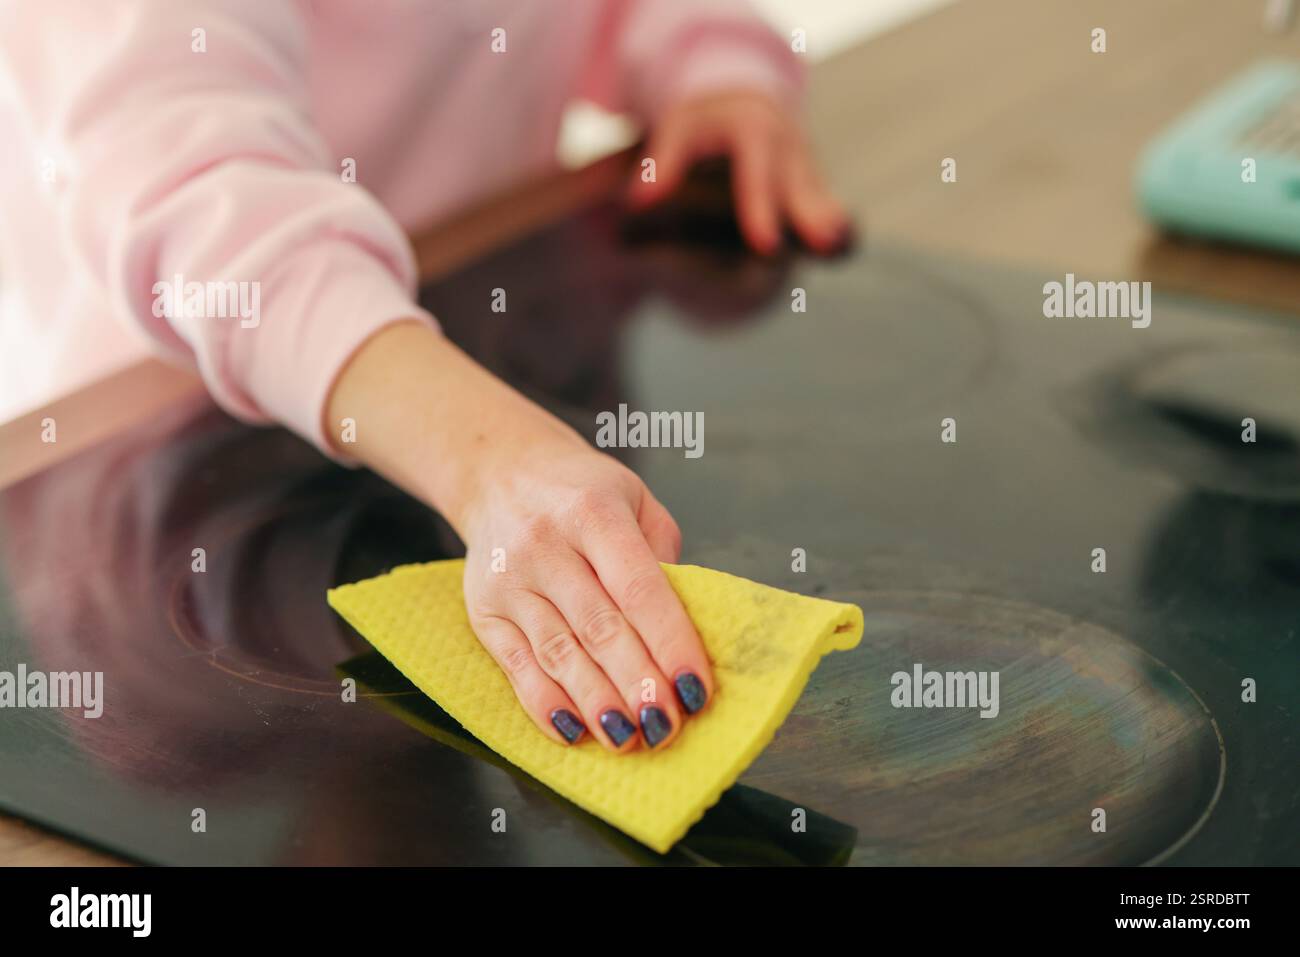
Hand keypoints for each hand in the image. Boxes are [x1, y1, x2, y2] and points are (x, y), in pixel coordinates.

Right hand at [457, 427, 713, 752]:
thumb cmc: (581, 493)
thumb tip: (682, 630)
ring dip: (596, 702)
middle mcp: (545, 545)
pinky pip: (516, 666)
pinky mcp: (483, 610)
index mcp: (593, 512)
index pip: (638, 588)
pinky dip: (545, 704)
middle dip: (637, 683)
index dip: (670, 642)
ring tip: (629, 739)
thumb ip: (661, 557)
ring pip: (558, 653)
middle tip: (666, 725)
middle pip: (598, 627)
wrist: (499, 472)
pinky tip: (575, 731)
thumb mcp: (634, 499)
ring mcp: (510, 580)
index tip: (696, 687)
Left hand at [629, 89, 850, 255]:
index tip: (766, 245)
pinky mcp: (810, 180)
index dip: (761, 207)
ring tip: (837, 249)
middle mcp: (785, 145)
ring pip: (816, 193)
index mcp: (753, 129)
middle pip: (797, 184)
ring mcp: (802, 163)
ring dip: (828, 221)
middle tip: (823, 244)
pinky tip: (844, 248)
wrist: (741, 95)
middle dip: (810, 215)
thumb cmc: (702, 119)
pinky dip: (836, 221)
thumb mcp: (678, 126)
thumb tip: (639, 201)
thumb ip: (663, 161)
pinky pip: (824, 200)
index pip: (757, 172)